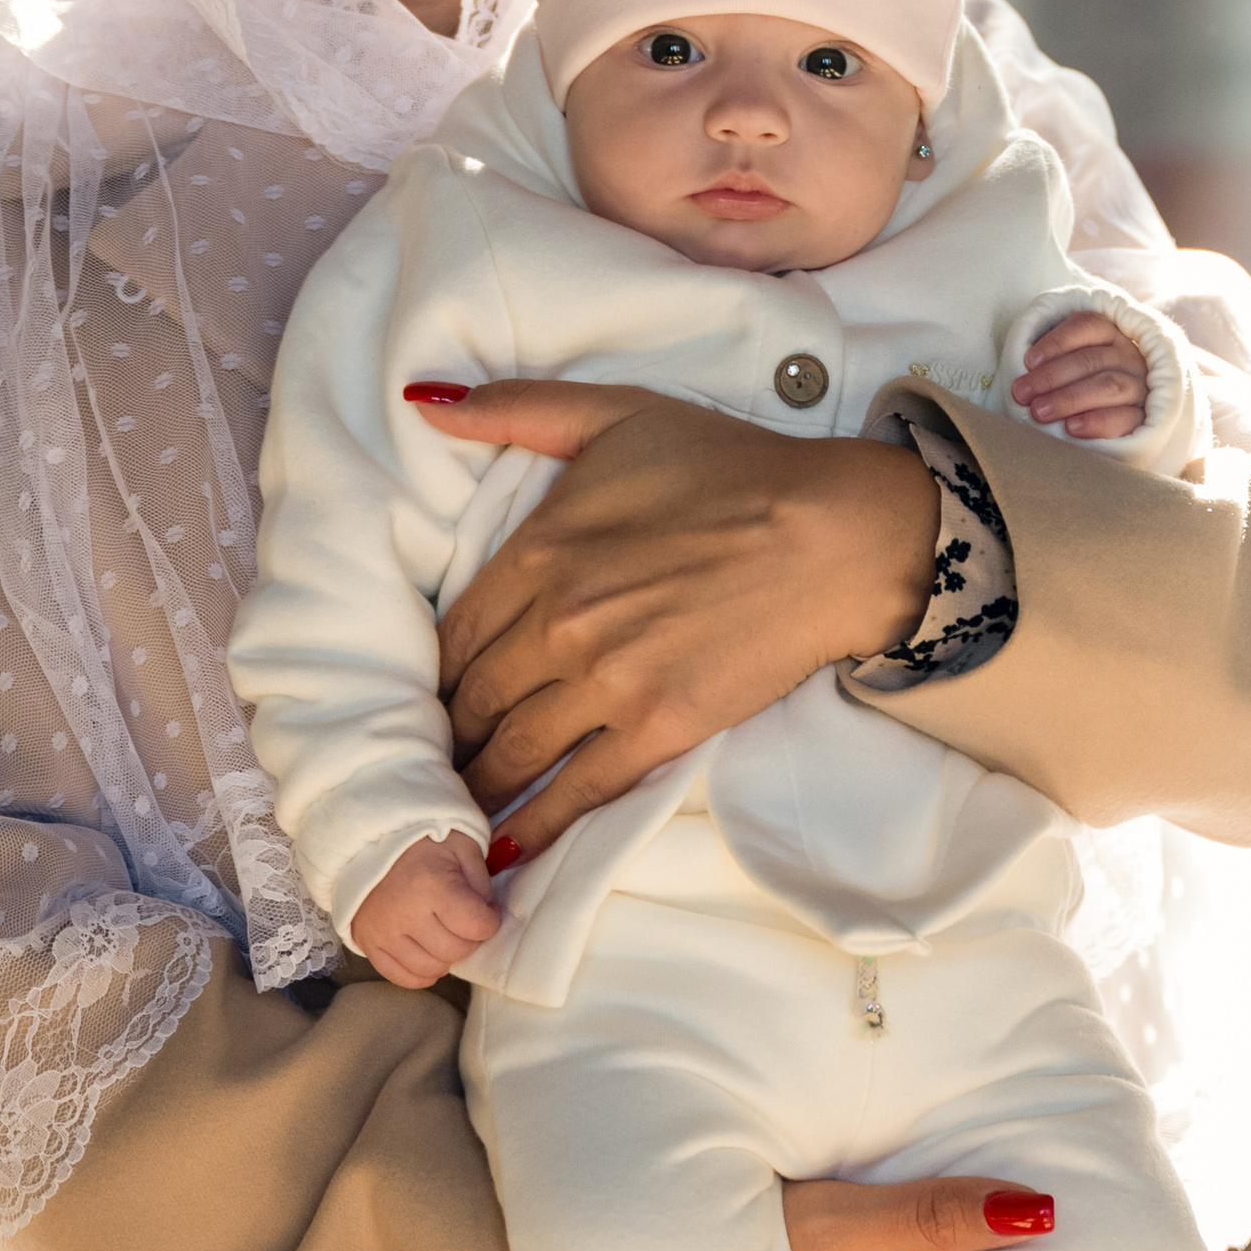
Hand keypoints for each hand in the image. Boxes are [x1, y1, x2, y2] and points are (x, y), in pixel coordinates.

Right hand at [347, 832, 499, 988]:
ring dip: (447, 957)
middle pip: (455, 950)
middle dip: (470, 940)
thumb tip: (487, 915)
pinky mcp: (368, 942)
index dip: (491, 921)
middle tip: (466, 922)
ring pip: (430, 968)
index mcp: (433, 885)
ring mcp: (384, 932)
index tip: (488, 911)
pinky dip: (421, 974)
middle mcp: (406, 914)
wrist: (369, 839)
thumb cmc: (421, 841)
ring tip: (447, 935)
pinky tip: (429, 957)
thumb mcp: (462, 846)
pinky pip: (400, 976)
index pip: (477, 926)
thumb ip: (481, 882)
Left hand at [416, 382, 938, 856]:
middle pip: (472, 700)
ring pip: (513, 751)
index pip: (451, 634)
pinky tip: (505, 847)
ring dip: (475, 786)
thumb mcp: (617, 413)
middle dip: (442, 739)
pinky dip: (536, 823)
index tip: (419, 700)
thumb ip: (515, 409)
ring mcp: (609, 681)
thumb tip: (423, 403)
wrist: (832, 533)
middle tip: (426, 763)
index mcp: (539, 551)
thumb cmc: (731, 465)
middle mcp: (559, 623)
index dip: (426, 676)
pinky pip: (579, 787)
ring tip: (450, 812)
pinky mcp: (661, 726)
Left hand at [1011, 311, 1147, 443]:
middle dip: (1051, 376)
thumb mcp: (1061, 366)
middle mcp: (1129, 356)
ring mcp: (1139, 387)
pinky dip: (1097, 421)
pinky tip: (1072, 427)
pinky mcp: (1144, 418)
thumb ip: (1046, 360)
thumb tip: (1023, 368)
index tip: (1027, 361)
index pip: (1087, 325)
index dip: (1056, 341)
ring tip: (1039, 412)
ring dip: (1068, 398)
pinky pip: (1125, 418)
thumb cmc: (1071, 390)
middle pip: (1091, 359)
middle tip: (1022, 393)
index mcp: (1109, 334)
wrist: (1103, 428)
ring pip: (1108, 385)